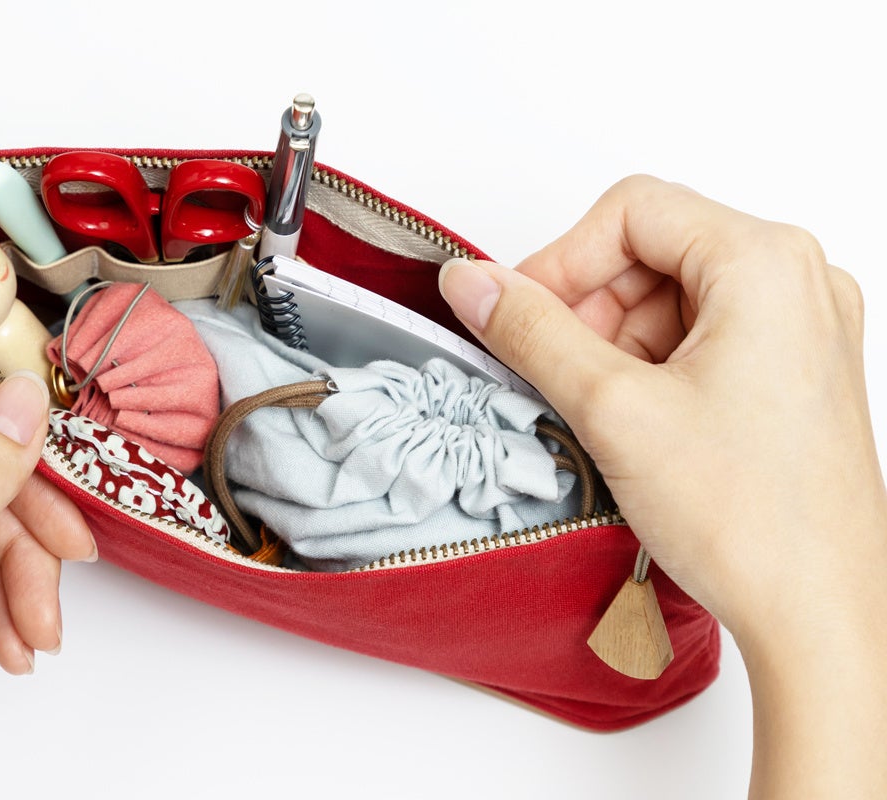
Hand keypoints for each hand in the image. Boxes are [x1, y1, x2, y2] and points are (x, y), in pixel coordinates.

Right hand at [438, 175, 886, 796]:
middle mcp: (799, 282)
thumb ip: (530, 331)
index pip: (631, 211)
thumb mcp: (612, 408)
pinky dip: (653, 367)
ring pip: (673, 296)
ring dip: (616, 343)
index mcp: (767, 264)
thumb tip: (472, 282)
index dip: (559, 260)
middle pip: (652, 250)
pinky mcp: (793, 371)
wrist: (819, 615)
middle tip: (553, 371)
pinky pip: (703, 336)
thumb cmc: (754, 521)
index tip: (516, 312)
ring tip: (603, 413)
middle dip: (588, 308)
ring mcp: (803, 328)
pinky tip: (637, 423)